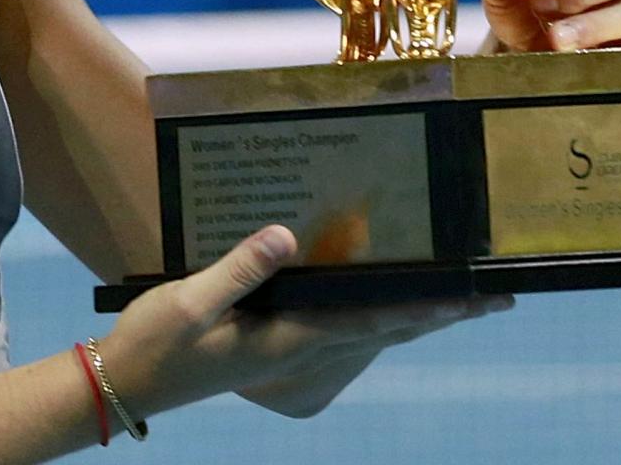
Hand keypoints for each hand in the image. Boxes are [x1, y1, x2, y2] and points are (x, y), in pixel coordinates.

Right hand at [96, 226, 506, 423]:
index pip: (367, 321)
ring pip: (369, 337)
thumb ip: (238, 269)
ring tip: (457, 300)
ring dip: (415, 319)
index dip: (421, 308)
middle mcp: (298, 353)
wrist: (125, 384)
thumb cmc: (154, 343)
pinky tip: (383, 308)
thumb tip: (287, 236)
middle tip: (494, 300)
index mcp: (283, 341)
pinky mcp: (275, 354)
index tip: (468, 297)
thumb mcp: (188, 300)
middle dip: (441, 315)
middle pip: (384, 331)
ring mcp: (289, 357)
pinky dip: (376, 322)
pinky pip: (341, 337)